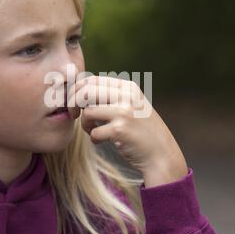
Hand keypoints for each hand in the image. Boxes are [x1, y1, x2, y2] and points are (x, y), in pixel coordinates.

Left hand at [67, 76, 187, 186]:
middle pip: (85, 92)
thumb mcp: (131, 105)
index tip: (74, 104)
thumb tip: (79, 88)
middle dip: (73, 103)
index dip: (76, 91)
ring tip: (92, 130)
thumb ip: (111, 95)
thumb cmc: (141, 130)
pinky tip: (101, 141)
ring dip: (85, 124)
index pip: (91, 79)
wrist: (161, 154)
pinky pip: (93, 132)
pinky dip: (94, 138)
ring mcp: (124, 112)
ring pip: (87, 112)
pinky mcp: (120, 130)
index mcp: (127, 87)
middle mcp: (127, 96)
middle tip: (73, 115)